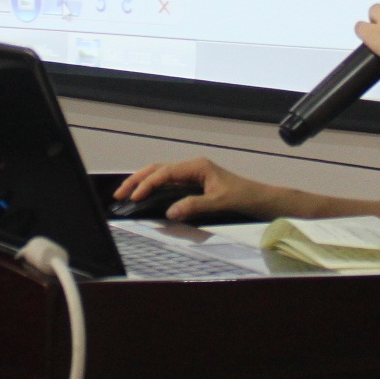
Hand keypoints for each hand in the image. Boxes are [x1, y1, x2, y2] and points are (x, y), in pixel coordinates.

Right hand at [113, 158, 279, 221]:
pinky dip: (153, 187)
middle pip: (158, 169)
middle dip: (137, 179)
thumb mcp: (219, 202)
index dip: (147, 183)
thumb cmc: (244, 197)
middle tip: (119, 194)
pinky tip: (144, 196)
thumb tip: (170, 212)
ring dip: (143, 182)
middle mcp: (193, 167)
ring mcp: (193, 175)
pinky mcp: (194, 184)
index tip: (135, 197)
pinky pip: (168, 183)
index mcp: (197, 166)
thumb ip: (194, 205)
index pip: (165, 172)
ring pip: (161, 174)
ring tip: (126, 194)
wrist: (260, 200)